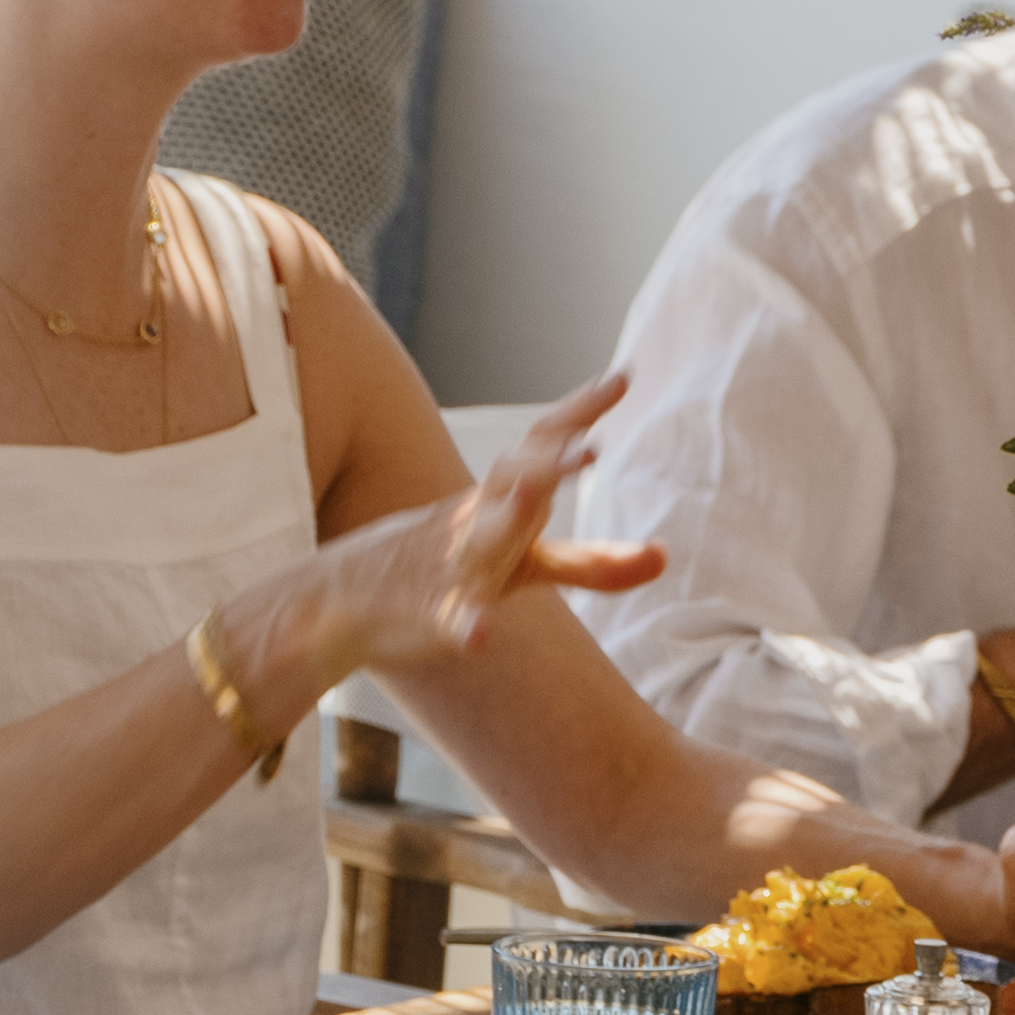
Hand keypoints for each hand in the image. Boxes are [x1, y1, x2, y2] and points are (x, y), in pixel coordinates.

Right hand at [309, 374, 657, 699]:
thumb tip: (666, 556)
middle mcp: (477, 521)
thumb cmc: (453, 567)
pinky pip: (449, 618)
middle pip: (513, 481)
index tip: (622, 378)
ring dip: (506, 518)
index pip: (541, 445)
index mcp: (501, 499)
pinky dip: (466, 624)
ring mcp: (452, 566)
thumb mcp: (526, 565)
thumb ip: (593, 563)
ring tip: (532, 499)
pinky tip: (482, 636)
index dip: (579, 412)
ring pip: (481, 540)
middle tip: (588, 446)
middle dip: (548, 462)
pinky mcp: (429, 613)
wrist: (348, 599)